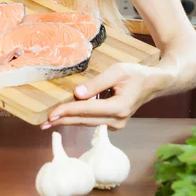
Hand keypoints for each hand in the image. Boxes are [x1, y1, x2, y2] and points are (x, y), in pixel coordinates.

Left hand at [41, 63, 158, 130]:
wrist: (153, 84)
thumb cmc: (136, 74)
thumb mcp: (117, 71)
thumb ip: (97, 83)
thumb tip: (77, 93)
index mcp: (119, 107)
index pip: (86, 110)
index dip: (68, 111)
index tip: (51, 114)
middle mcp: (117, 120)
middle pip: (84, 120)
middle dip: (63, 120)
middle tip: (43, 123)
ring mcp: (117, 124)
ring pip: (87, 123)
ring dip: (68, 121)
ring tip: (49, 122)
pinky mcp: (114, 122)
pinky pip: (93, 120)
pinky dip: (78, 118)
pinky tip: (65, 116)